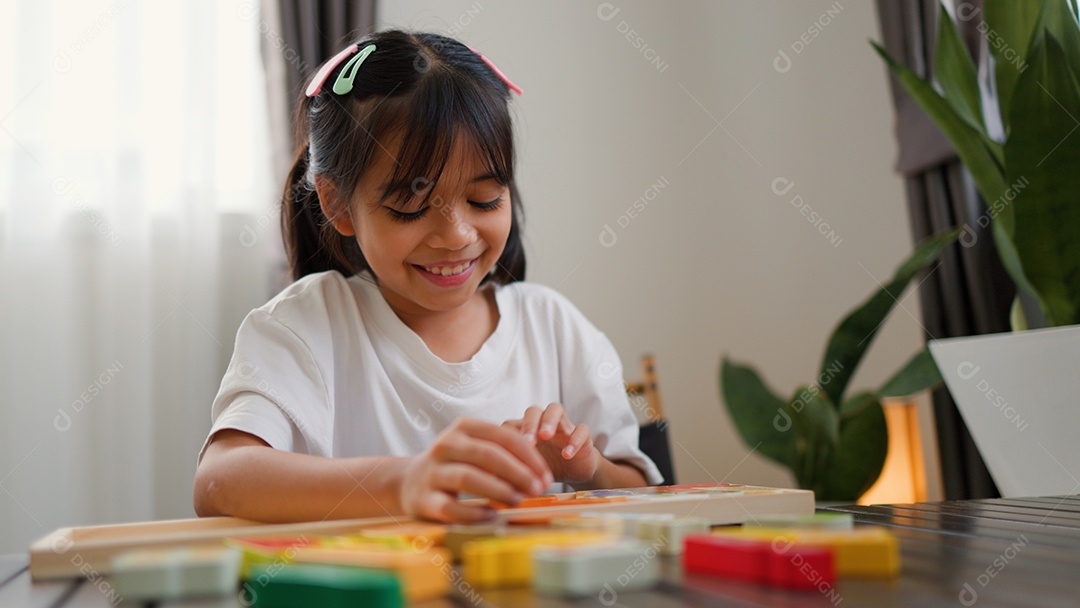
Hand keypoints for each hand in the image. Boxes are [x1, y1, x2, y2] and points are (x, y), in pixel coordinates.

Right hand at [399, 418, 552, 522]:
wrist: (409, 481)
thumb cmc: (455, 464)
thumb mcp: (475, 447)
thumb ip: (504, 453)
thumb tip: (540, 475)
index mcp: (464, 427)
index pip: (503, 437)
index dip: (530, 457)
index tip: (546, 476)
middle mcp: (446, 445)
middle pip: (488, 455)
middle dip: (519, 473)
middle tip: (538, 489)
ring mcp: (433, 471)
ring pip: (469, 478)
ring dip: (500, 491)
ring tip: (518, 501)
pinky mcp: (424, 499)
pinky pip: (453, 508)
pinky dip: (476, 513)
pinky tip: (493, 515)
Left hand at [504, 403, 598, 485]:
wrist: (575, 470)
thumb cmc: (547, 466)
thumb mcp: (527, 470)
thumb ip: (510, 471)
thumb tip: (488, 480)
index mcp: (526, 431)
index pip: (513, 423)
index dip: (508, 435)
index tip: (506, 451)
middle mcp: (543, 423)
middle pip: (533, 411)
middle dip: (529, 424)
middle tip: (527, 440)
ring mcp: (563, 426)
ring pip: (555, 409)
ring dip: (549, 421)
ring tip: (546, 436)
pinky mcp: (582, 435)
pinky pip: (581, 429)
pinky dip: (574, 440)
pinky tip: (568, 454)